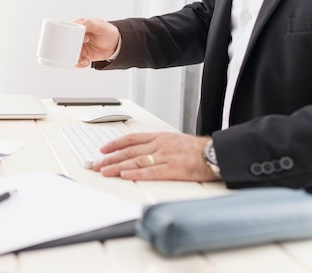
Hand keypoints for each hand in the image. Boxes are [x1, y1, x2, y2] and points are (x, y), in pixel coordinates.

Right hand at [73, 18, 119, 67]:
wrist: (115, 44)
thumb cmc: (108, 32)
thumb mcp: (100, 26)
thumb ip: (89, 24)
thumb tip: (79, 24)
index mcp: (78, 25)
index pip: (68, 31)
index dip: (70, 36)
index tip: (79, 40)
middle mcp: (76, 37)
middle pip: (67, 44)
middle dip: (72, 50)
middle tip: (80, 51)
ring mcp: (79, 46)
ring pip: (70, 54)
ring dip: (76, 58)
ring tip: (84, 59)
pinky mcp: (82, 55)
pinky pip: (76, 61)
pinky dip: (80, 64)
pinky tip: (86, 62)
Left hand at [91, 132, 218, 181]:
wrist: (214, 153)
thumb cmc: (195, 149)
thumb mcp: (173, 140)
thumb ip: (156, 144)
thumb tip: (139, 151)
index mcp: (159, 137)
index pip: (131, 139)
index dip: (115, 144)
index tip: (103, 149)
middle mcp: (159, 145)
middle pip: (129, 151)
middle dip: (111, 158)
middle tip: (97, 163)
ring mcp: (165, 156)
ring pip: (136, 161)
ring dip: (118, 166)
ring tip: (105, 171)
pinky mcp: (173, 169)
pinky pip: (150, 171)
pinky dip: (136, 173)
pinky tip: (125, 175)